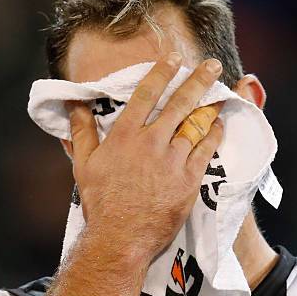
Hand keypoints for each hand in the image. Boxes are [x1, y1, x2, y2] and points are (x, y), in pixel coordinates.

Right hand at [67, 53, 223, 260]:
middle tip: (211, 64)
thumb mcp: (84, 165)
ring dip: (210, 106)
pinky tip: (218, 126)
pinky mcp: (188, 180)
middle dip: (197, 80)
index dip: (162, 72)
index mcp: (125, 136)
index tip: (173, 58)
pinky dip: (214, 135)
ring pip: (196, 125)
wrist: (121, 237)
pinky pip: (205, 151)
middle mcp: (151, 142)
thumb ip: (82, 131)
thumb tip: (75, 105)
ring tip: (221, 94)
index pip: (146, 94)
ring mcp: (172, 161)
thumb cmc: (100, 202)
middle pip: (179, 103)